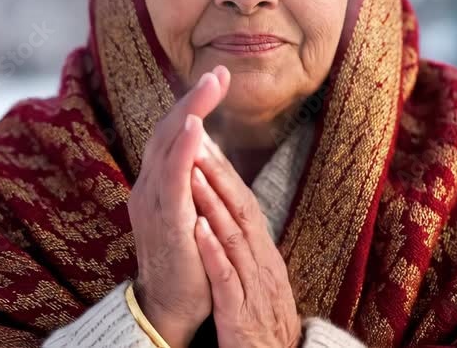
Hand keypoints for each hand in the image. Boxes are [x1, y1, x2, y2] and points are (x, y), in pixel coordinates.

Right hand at [127, 66, 230, 347]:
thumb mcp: (188, 209)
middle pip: (167, 132)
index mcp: (155, 184)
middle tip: (218, 74)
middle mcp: (148, 188)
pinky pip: (173, 181)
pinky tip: (197, 129)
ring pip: (168, 148)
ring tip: (210, 87)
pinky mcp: (166, 223)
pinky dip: (184, 151)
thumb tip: (206, 142)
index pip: (172, 134)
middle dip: (193, 100)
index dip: (192, 104)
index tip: (216, 79)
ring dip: (190, 114)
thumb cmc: (186, 259)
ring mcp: (153, 204)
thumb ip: (192, 177)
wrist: (171, 308)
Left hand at [190, 130, 301, 347]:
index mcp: (262, 251)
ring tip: (195, 171)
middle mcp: (261, 261)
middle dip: (219, 173)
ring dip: (214, 202)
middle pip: (242, 209)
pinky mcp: (240, 312)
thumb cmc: (260, 319)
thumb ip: (244, 243)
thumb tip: (230, 209)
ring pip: (234, 236)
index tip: (206, 139)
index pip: (244, 203)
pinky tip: (199, 228)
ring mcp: (252, 285)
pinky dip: (214, 250)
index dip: (225, 171)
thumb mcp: (256, 275)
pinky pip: (227, 277)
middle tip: (199, 138)